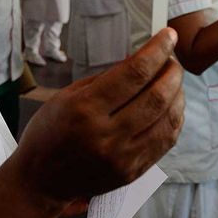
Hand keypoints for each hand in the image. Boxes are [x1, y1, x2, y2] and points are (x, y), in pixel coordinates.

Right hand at [14, 28, 184, 203]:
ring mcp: (121, 157)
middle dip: (172, 72)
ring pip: (167, 120)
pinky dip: (175, 119)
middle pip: (156, 96)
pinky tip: (172, 106)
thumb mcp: (67, 96)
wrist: (40, 181)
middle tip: (173, 60)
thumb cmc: (49, 132)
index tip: (168, 36)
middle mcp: (105, 134)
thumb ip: (106, 79)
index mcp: (84, 109)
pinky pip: (166, 141)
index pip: (134, 74)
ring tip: (174, 81)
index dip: (156, 51)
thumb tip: (141, 59)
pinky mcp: (131, 172)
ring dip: (178, 95)